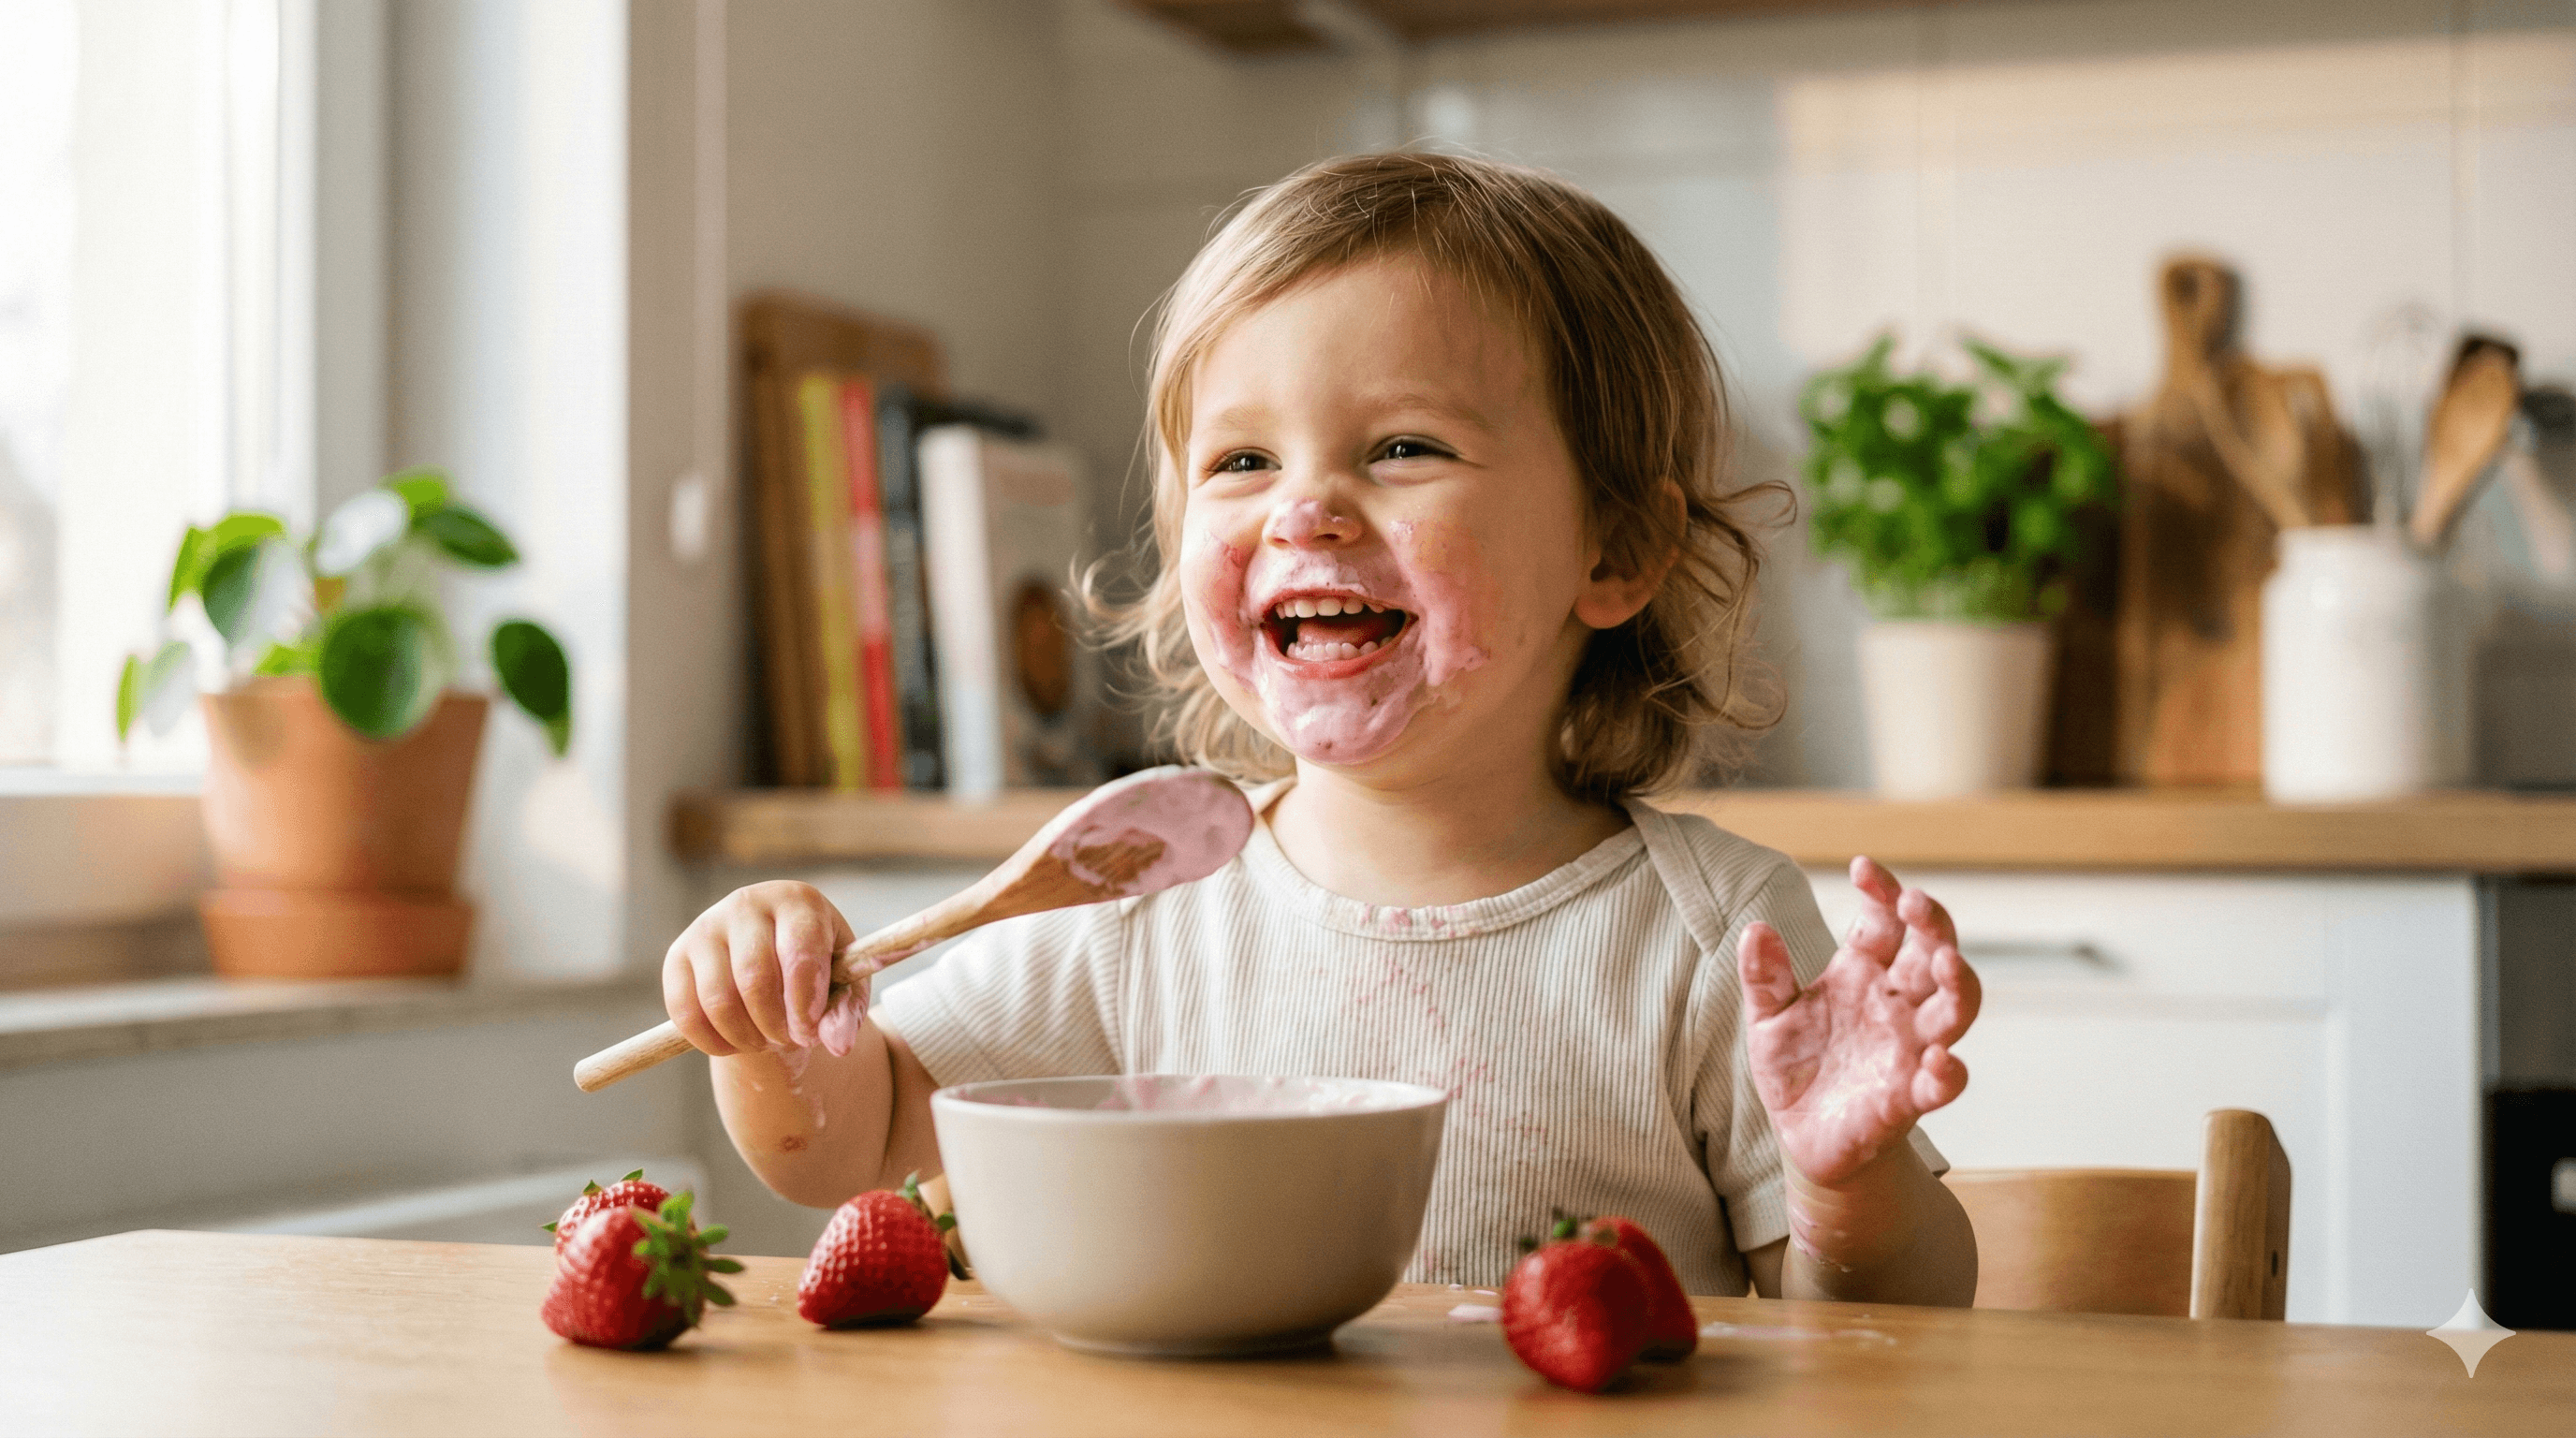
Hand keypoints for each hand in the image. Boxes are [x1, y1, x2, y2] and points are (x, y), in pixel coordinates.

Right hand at [663, 881, 855, 1054]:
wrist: (773, 959)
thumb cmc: (816, 971)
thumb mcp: (843, 988)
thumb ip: (844, 1014)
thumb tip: (839, 1045)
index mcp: (798, 902)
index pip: (799, 953)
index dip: (804, 1004)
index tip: (809, 1036)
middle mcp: (748, 904)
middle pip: (755, 978)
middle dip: (775, 1026)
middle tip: (788, 1041)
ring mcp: (707, 926)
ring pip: (718, 999)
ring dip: (745, 1037)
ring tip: (765, 1041)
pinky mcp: (677, 955)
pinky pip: (684, 1011)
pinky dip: (710, 1041)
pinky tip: (734, 1044)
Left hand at [1738, 856, 1981, 1188]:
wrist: (1802, 1136)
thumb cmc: (1794, 1067)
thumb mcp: (1768, 1018)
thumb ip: (1764, 977)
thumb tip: (1755, 929)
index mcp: (1862, 972)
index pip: (1884, 920)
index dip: (1882, 892)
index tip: (1863, 868)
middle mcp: (1897, 1002)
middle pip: (1933, 952)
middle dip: (1932, 924)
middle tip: (1914, 902)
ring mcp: (1910, 1047)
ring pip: (1955, 1008)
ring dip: (1959, 984)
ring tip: (1946, 962)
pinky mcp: (1911, 1097)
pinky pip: (1943, 1083)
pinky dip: (1949, 1073)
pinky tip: (1939, 1060)